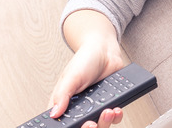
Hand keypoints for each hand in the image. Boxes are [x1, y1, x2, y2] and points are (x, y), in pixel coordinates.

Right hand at [49, 11, 125, 126]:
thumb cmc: (85, 60)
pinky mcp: (109, 104)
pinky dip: (116, 117)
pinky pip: (114, 118)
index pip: (63, 123)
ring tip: (107, 112)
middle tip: (91, 124)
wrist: (106, 51)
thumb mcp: (70, 77)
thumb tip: (54, 113)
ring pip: (99, 126)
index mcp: (65, 104)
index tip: (76, 126)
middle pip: (83, 127)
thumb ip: (62, 95)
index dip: (70, 127)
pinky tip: (116, 109)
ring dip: (104, 123)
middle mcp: (80, 109)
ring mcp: (95, 107)